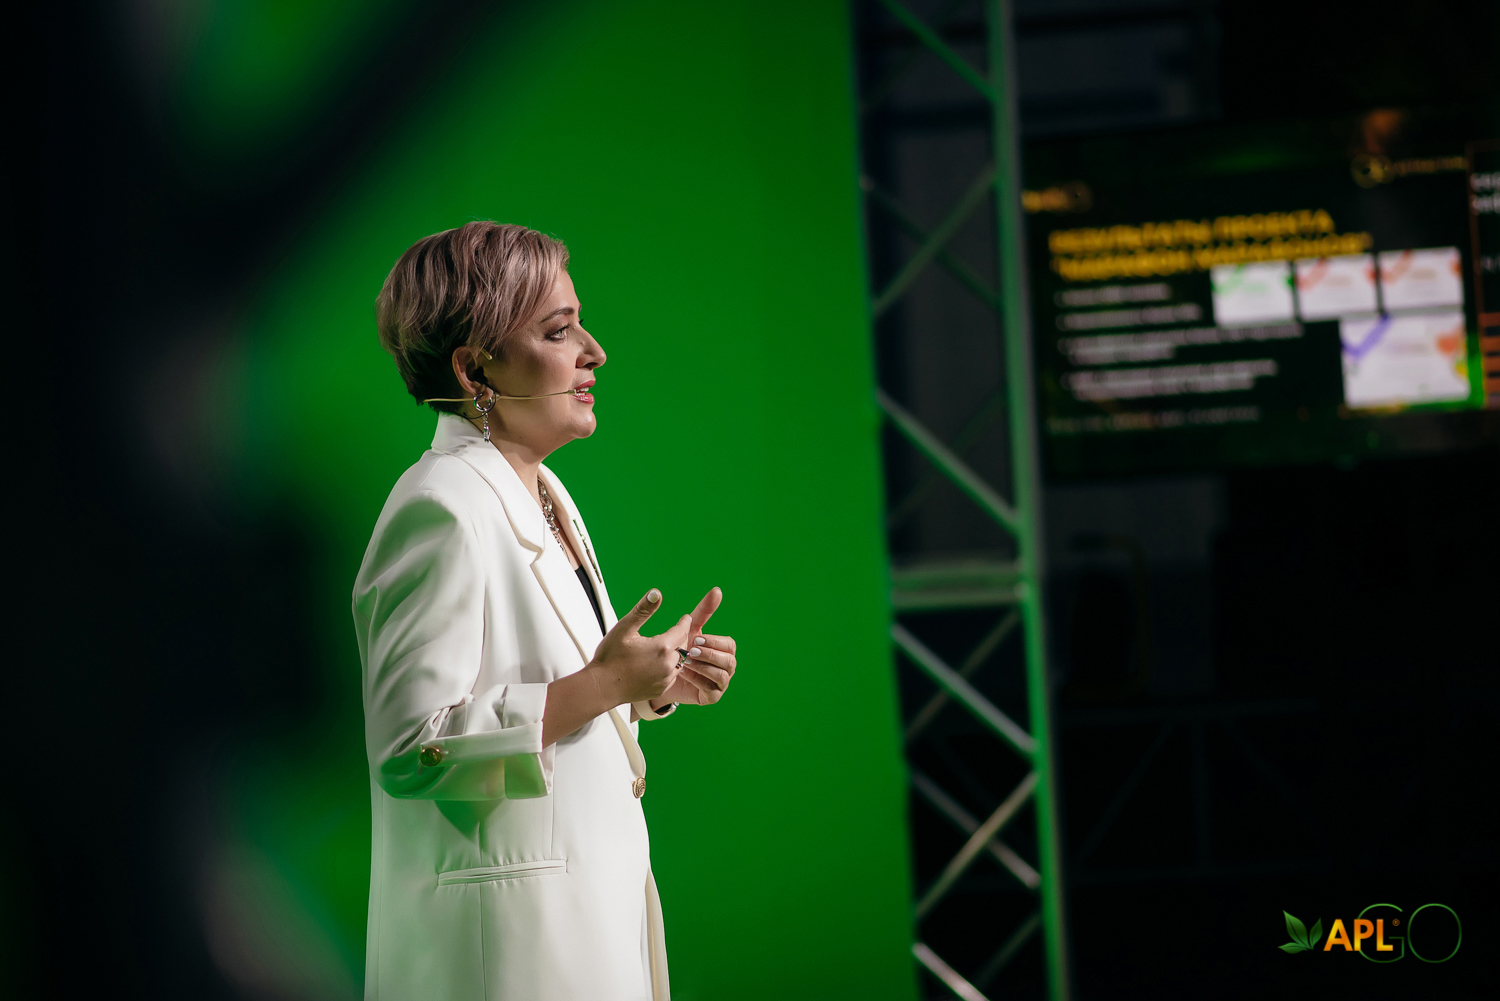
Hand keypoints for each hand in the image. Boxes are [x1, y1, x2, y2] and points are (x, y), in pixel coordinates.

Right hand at [587, 588, 692, 704]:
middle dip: (681, 637)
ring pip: (679, 663)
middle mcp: (667, 665)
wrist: (601, 687)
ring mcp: (665, 679)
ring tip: (672, 646)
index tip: (686, 618)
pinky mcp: (660, 689)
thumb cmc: (610, 658)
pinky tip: (663, 664)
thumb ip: (643, 610)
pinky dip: (671, 668)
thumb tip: (656, 593)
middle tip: (679, 630)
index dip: (684, 623)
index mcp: (662, 647)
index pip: (681, 631)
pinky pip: (672, 676)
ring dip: (677, 654)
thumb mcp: (625, 628)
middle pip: (683, 647)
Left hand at [656, 587, 737, 706]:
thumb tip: (717, 590)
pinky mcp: (711, 697)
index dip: (715, 642)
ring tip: (685, 662)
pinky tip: (683, 673)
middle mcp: (726, 667)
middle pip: (729, 660)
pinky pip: (711, 689)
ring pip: (722, 675)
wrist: (662, 675)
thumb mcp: (690, 629)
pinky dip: (698, 680)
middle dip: (710, 655)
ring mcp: (720, 683)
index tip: (696, 638)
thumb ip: (704, 611)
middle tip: (691, 651)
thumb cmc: (681, 648)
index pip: (729, 644)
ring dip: (703, 667)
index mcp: (724, 651)